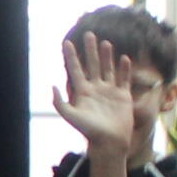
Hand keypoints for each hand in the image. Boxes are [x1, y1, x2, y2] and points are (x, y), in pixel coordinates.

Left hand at [53, 32, 136, 176]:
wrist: (110, 142)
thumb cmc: (90, 131)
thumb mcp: (71, 117)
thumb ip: (60, 103)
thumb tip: (52, 86)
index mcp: (82, 92)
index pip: (75, 70)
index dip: (71, 56)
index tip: (67, 42)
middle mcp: (96, 89)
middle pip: (92, 64)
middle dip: (90, 50)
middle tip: (89, 34)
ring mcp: (110, 92)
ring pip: (107, 69)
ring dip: (107, 56)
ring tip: (105, 43)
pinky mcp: (123, 96)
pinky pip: (124, 79)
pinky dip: (124, 69)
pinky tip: (124, 58)